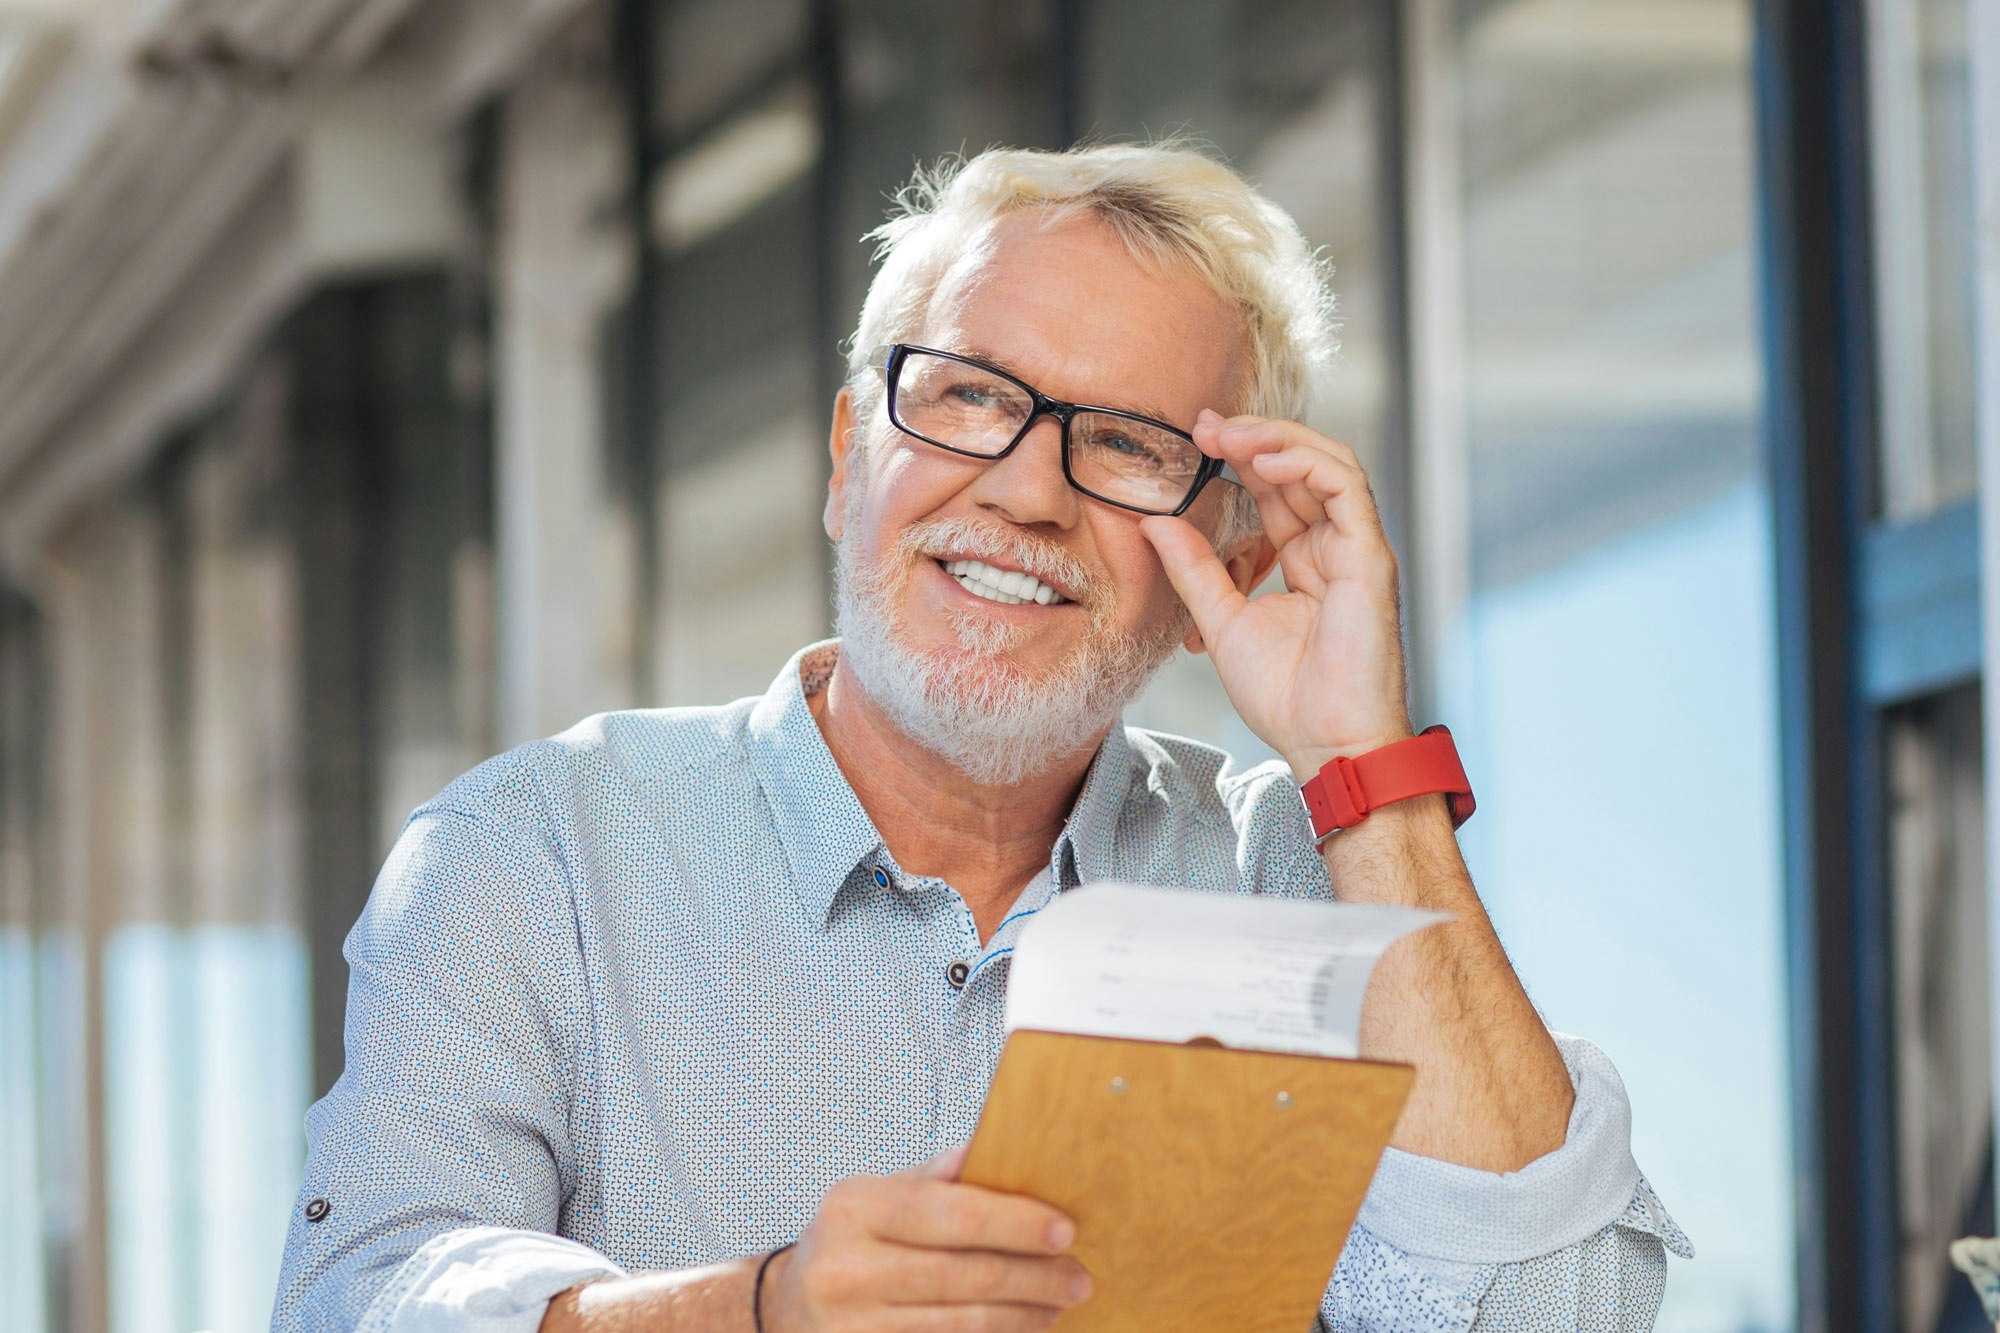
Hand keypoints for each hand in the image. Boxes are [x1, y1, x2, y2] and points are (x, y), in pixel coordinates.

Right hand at [764, 1146, 1091, 1331]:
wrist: (787, 1310)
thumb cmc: (846, 1243)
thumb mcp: (875, 1196)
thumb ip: (933, 1179)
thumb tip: (992, 1149)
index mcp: (855, 1208)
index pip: (953, 1213)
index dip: (1017, 1223)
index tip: (1064, 1230)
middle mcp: (849, 1269)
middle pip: (967, 1275)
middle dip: (1034, 1276)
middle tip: (1078, 1276)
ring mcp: (854, 1325)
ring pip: (964, 1322)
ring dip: (1024, 1313)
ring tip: (1058, 1301)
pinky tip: (1021, 1325)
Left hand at [1140, 410, 1411, 778]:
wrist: (1324, 743)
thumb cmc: (1284, 695)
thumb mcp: (1221, 620)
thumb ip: (1194, 569)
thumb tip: (1155, 522)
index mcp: (1304, 558)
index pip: (1277, 487)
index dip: (1240, 455)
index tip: (1195, 437)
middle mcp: (1334, 546)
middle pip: (1301, 466)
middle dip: (1253, 436)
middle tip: (1204, 424)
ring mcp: (1356, 549)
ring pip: (1329, 463)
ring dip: (1278, 439)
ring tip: (1229, 434)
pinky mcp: (1371, 557)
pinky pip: (1347, 489)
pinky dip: (1306, 464)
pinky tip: (1264, 460)